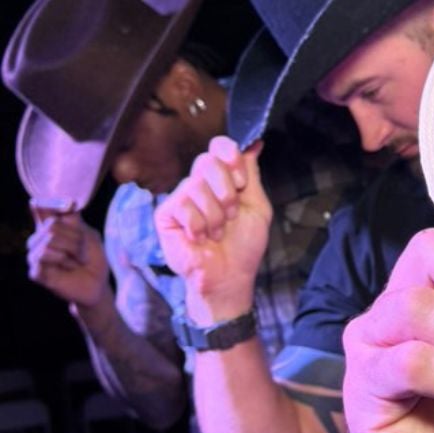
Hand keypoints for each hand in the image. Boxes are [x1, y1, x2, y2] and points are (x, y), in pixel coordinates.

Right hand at [26, 209, 109, 308]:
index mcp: (52, 226)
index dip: (52, 203)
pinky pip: (42, 256)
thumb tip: (69, 201)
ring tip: (76, 260)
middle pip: (52, 225)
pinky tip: (66, 268)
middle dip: (75, 238)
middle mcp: (39, 238)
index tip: (70, 205)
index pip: (41, 206)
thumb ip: (75, 220)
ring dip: (71, 249)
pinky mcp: (35, 271)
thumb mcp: (89, 235)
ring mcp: (35, 255)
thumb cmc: (93, 258)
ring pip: (49, 239)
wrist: (97, 283)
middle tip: (83, 251)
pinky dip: (60, 260)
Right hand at [155, 136, 269, 320]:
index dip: (230, 157)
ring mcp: (181, 198)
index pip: (219, 146)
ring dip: (215, 216)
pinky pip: (183, 206)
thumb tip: (255, 143)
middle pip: (207, 161)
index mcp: (222, 179)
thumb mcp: (257, 206)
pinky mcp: (166, 214)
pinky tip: (200, 238)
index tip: (241, 182)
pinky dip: (198, 225)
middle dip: (226, 193)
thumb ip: (252, 175)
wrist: (230, 276)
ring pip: (197, 186)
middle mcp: (199, 184)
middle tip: (231, 215)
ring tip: (217, 233)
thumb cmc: (244, 245)